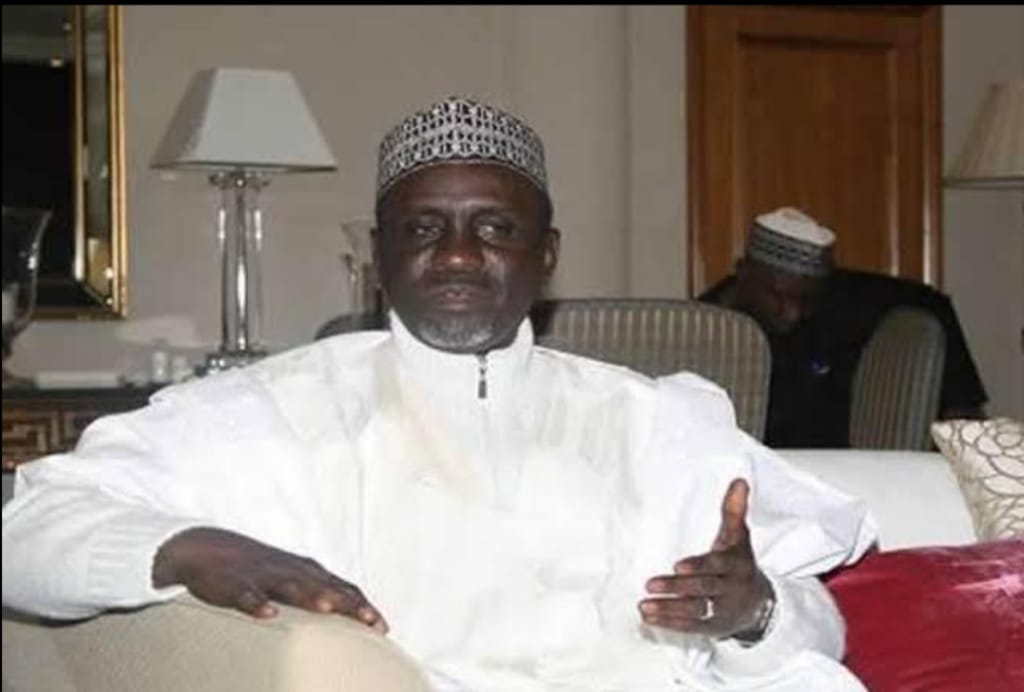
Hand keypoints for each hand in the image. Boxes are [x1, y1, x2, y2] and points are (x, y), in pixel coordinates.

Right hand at [152, 527, 387, 632]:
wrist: (207, 548)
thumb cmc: (260, 570)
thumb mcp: (292, 579)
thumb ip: (318, 594)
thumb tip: (347, 616)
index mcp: (307, 573)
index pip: (343, 589)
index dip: (364, 607)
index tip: (383, 627)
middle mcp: (292, 571)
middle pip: (326, 587)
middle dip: (349, 603)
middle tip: (370, 621)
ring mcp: (264, 575)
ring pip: (290, 586)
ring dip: (310, 596)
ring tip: (328, 608)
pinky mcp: (235, 583)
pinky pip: (247, 594)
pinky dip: (257, 603)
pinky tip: (267, 613)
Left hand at [639, 478, 772, 638]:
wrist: (760, 605)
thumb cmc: (740, 564)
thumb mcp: (738, 537)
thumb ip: (734, 511)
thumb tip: (739, 482)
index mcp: (736, 566)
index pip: (717, 566)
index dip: (699, 566)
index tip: (678, 566)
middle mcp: (730, 590)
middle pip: (704, 590)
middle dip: (677, 588)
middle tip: (650, 584)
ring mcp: (722, 612)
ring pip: (695, 611)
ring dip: (669, 609)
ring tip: (644, 606)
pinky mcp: (712, 628)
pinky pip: (691, 627)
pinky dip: (670, 624)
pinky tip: (649, 619)